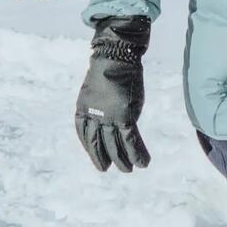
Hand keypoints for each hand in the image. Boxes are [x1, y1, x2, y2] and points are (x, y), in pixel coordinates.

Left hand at [76, 16, 150, 172]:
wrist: (116, 57)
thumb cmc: (109, 68)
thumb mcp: (98, 88)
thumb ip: (100, 104)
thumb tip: (107, 115)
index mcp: (83, 108)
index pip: (83, 133)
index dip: (89, 146)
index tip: (95, 154)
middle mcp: (94, 116)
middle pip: (97, 143)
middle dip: (101, 158)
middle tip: (107, 169)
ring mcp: (109, 117)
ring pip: (115, 145)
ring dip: (123, 160)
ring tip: (129, 170)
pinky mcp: (125, 116)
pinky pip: (132, 141)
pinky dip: (138, 153)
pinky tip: (143, 162)